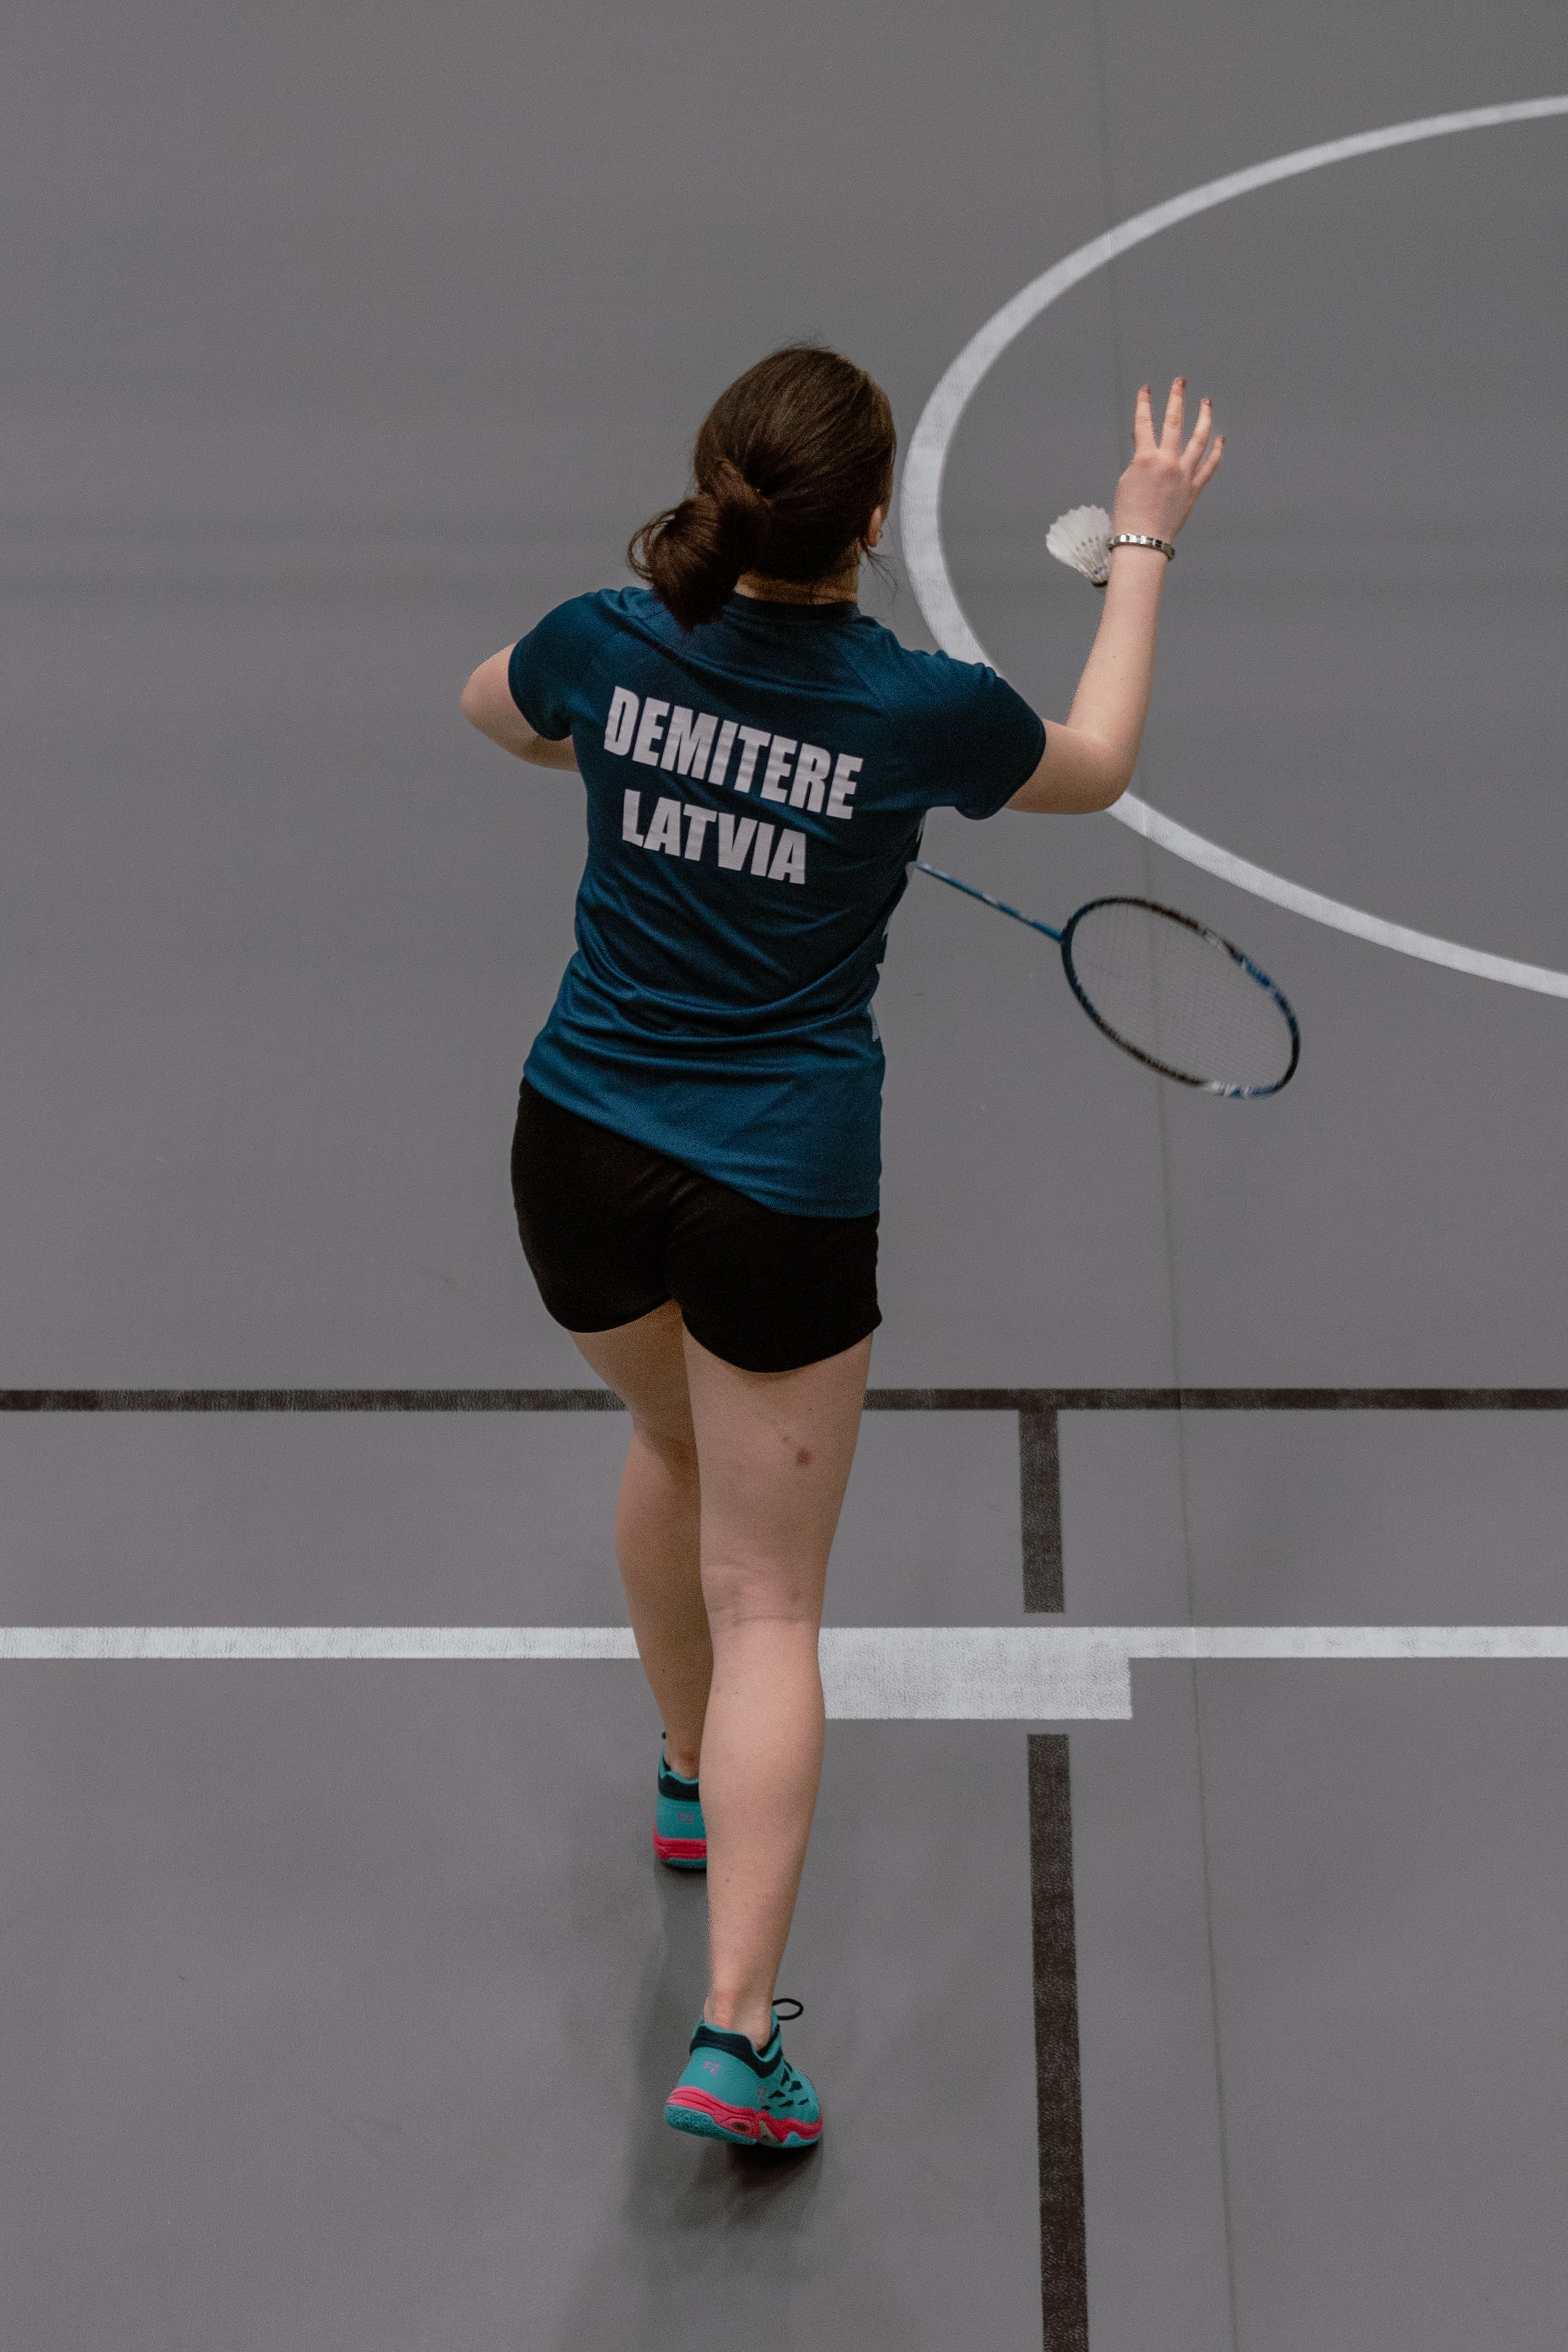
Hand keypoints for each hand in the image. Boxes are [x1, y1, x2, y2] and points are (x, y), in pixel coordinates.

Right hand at [1110, 378, 1223, 545]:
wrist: (1143, 542)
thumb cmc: (1129, 516)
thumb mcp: (1127, 482)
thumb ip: (1138, 459)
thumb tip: (1145, 444)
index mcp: (1145, 459)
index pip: (1143, 423)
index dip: (1143, 404)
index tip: (1146, 389)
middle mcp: (1168, 462)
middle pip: (1174, 422)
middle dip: (1176, 398)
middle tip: (1180, 381)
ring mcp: (1184, 474)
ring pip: (1198, 439)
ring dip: (1203, 417)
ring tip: (1206, 402)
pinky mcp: (1194, 489)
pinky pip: (1209, 466)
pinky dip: (1216, 451)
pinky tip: (1220, 437)